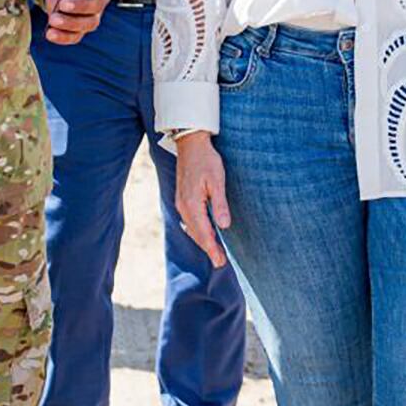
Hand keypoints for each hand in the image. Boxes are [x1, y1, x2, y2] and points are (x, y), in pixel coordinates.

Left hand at [39, 0, 114, 45]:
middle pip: (96, 7)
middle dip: (80, 7)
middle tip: (63, 3)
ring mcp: (88, 16)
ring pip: (87, 24)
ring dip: (71, 23)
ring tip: (54, 18)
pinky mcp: (77, 29)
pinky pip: (75, 37)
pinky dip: (63, 38)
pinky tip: (50, 33)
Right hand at [174, 133, 231, 269]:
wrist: (190, 143)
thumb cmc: (206, 159)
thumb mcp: (217, 180)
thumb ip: (219, 204)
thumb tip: (224, 226)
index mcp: (192, 203)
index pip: (203, 232)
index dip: (212, 248)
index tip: (220, 262)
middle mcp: (183, 206)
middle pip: (196, 233)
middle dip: (208, 248)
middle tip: (220, 262)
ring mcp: (181, 202)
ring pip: (192, 228)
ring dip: (203, 240)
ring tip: (214, 251)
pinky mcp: (182, 198)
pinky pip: (190, 220)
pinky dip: (198, 230)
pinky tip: (205, 232)